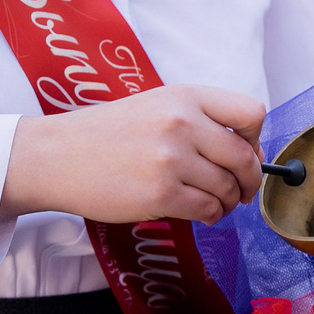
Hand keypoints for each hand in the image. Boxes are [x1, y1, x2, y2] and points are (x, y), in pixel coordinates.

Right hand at [1, 85, 265, 225]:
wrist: (57, 156)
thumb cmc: (106, 133)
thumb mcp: (155, 106)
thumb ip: (198, 119)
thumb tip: (247, 152)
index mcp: (184, 97)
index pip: (250, 113)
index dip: (256, 138)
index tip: (246, 151)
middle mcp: (182, 123)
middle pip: (244, 157)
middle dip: (248, 180)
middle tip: (240, 190)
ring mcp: (171, 159)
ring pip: (227, 188)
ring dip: (227, 201)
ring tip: (212, 202)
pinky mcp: (160, 194)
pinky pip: (207, 210)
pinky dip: (210, 216)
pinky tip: (199, 213)